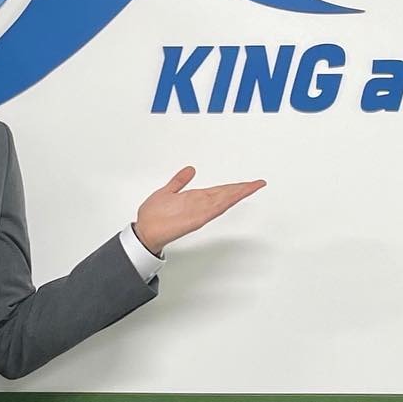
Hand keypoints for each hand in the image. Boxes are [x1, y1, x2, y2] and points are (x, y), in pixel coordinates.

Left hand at [134, 167, 265, 255]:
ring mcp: (197, 213)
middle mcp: (198, 205)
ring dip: (236, 194)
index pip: (219, 190)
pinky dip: (222, 204)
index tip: (248, 182)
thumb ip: (179, 181)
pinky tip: (232, 199)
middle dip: (241, 189)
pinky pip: (211, 211)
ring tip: (252, 187)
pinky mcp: (193, 220)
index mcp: (194, 198)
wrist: (144, 231)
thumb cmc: (153, 216)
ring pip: (222, 201)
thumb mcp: (167, 191)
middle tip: (257, 183)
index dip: (234, 186)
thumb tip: (190, 170)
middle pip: (224, 195)